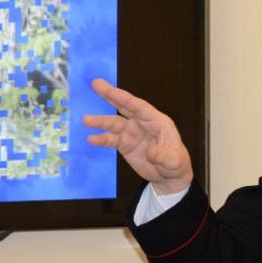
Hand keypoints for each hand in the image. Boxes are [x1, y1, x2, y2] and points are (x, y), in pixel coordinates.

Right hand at [83, 78, 193, 194]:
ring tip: (85, 120)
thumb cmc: (176, 164)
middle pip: (124, 107)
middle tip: (95, 84)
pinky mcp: (125, 144)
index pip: (138, 106)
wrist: (169, 178)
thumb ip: (163, 155)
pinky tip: (91, 139)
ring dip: (100, 121)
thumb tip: (150, 152)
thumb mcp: (174, 161)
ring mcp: (132, 133)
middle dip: (110, 96)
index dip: (124, 97)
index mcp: (156, 121)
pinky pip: (111, 139)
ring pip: (114, 123)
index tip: (110, 90)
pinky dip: (101, 139)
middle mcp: (142, 123)